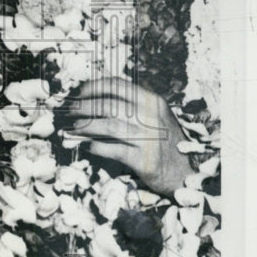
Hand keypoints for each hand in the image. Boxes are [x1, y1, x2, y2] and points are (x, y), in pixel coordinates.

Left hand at [62, 78, 192, 196]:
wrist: (185, 172)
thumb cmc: (165, 140)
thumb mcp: (156, 115)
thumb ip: (133, 103)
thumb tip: (98, 92)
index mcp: (152, 101)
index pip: (117, 85)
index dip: (94, 87)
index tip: (80, 93)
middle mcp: (151, 117)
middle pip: (108, 105)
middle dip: (84, 107)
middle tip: (71, 111)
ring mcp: (149, 139)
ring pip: (108, 126)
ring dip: (86, 126)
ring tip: (75, 128)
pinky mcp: (144, 160)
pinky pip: (114, 150)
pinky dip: (97, 147)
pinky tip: (88, 146)